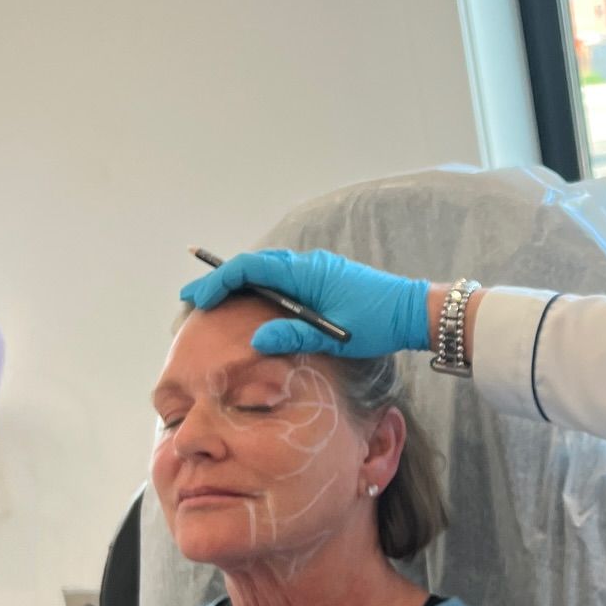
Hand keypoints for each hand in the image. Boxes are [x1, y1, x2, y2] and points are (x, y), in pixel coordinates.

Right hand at [179, 249, 428, 358]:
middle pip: (254, 266)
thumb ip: (295, 335)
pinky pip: (283, 278)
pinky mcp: (325, 279)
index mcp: (306, 273)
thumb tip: (255, 340)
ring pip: (268, 270)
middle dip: (221, 280)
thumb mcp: (336, 335)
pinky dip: (260, 286)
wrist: (413, 311)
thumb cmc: (379, 323)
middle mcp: (308, 265)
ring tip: (214, 299)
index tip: (198, 299)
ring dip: (239, 283)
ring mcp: (317, 270)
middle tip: (191, 297)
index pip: (251, 269)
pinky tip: (252, 302)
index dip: (220, 281)